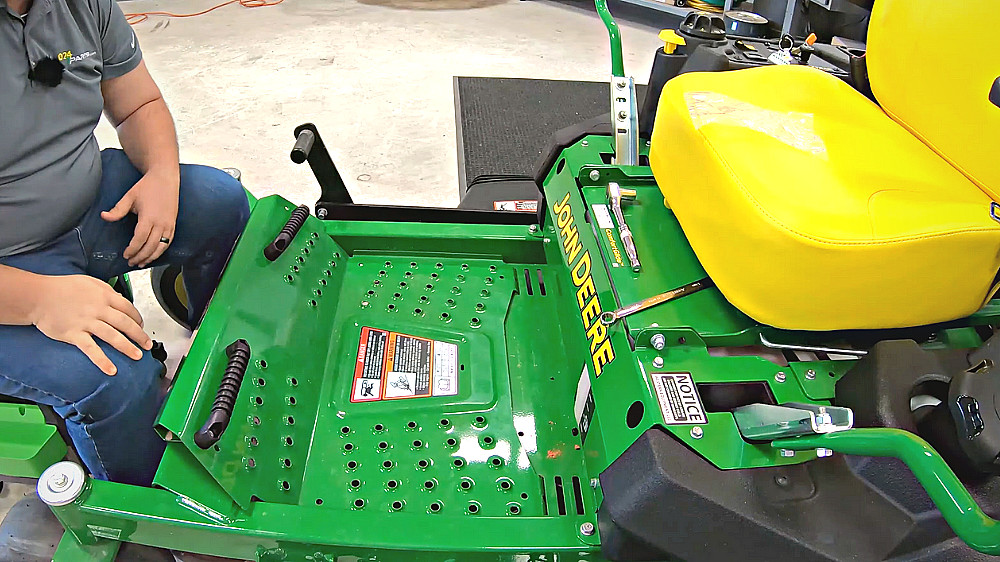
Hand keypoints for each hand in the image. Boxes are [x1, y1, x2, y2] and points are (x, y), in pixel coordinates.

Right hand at [31, 275, 152, 375]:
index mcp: (104, 296)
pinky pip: (92, 349)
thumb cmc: (61, 287)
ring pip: (113, 336)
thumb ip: (107, 291)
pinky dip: (102, 360)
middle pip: (125, 324)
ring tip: (138, 356)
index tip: (141, 327)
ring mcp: (86, 323)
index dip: (138, 319)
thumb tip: (120, 300)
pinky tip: (111, 370)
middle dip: (139, 336)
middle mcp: (98, 309)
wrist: (37, 296)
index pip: (128, 309)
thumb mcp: (89, 282)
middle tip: (148, 344)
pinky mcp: (74, 335)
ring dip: (127, 347)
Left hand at [101, 168, 178, 267]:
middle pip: (150, 246)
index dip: (132, 249)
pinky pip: (168, 242)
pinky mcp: (173, 225)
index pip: (140, 239)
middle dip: (140, 256)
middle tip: (131, 262)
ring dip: (151, 257)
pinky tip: (153, 255)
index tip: (125, 255)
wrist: (165, 178)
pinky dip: (161, 251)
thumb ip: (118, 209)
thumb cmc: (148, 186)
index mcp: (149, 217)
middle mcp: (161, 223)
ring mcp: (169, 225)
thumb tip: (104, 216)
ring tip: (141, 263)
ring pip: (161, 247)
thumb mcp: (129, 196)